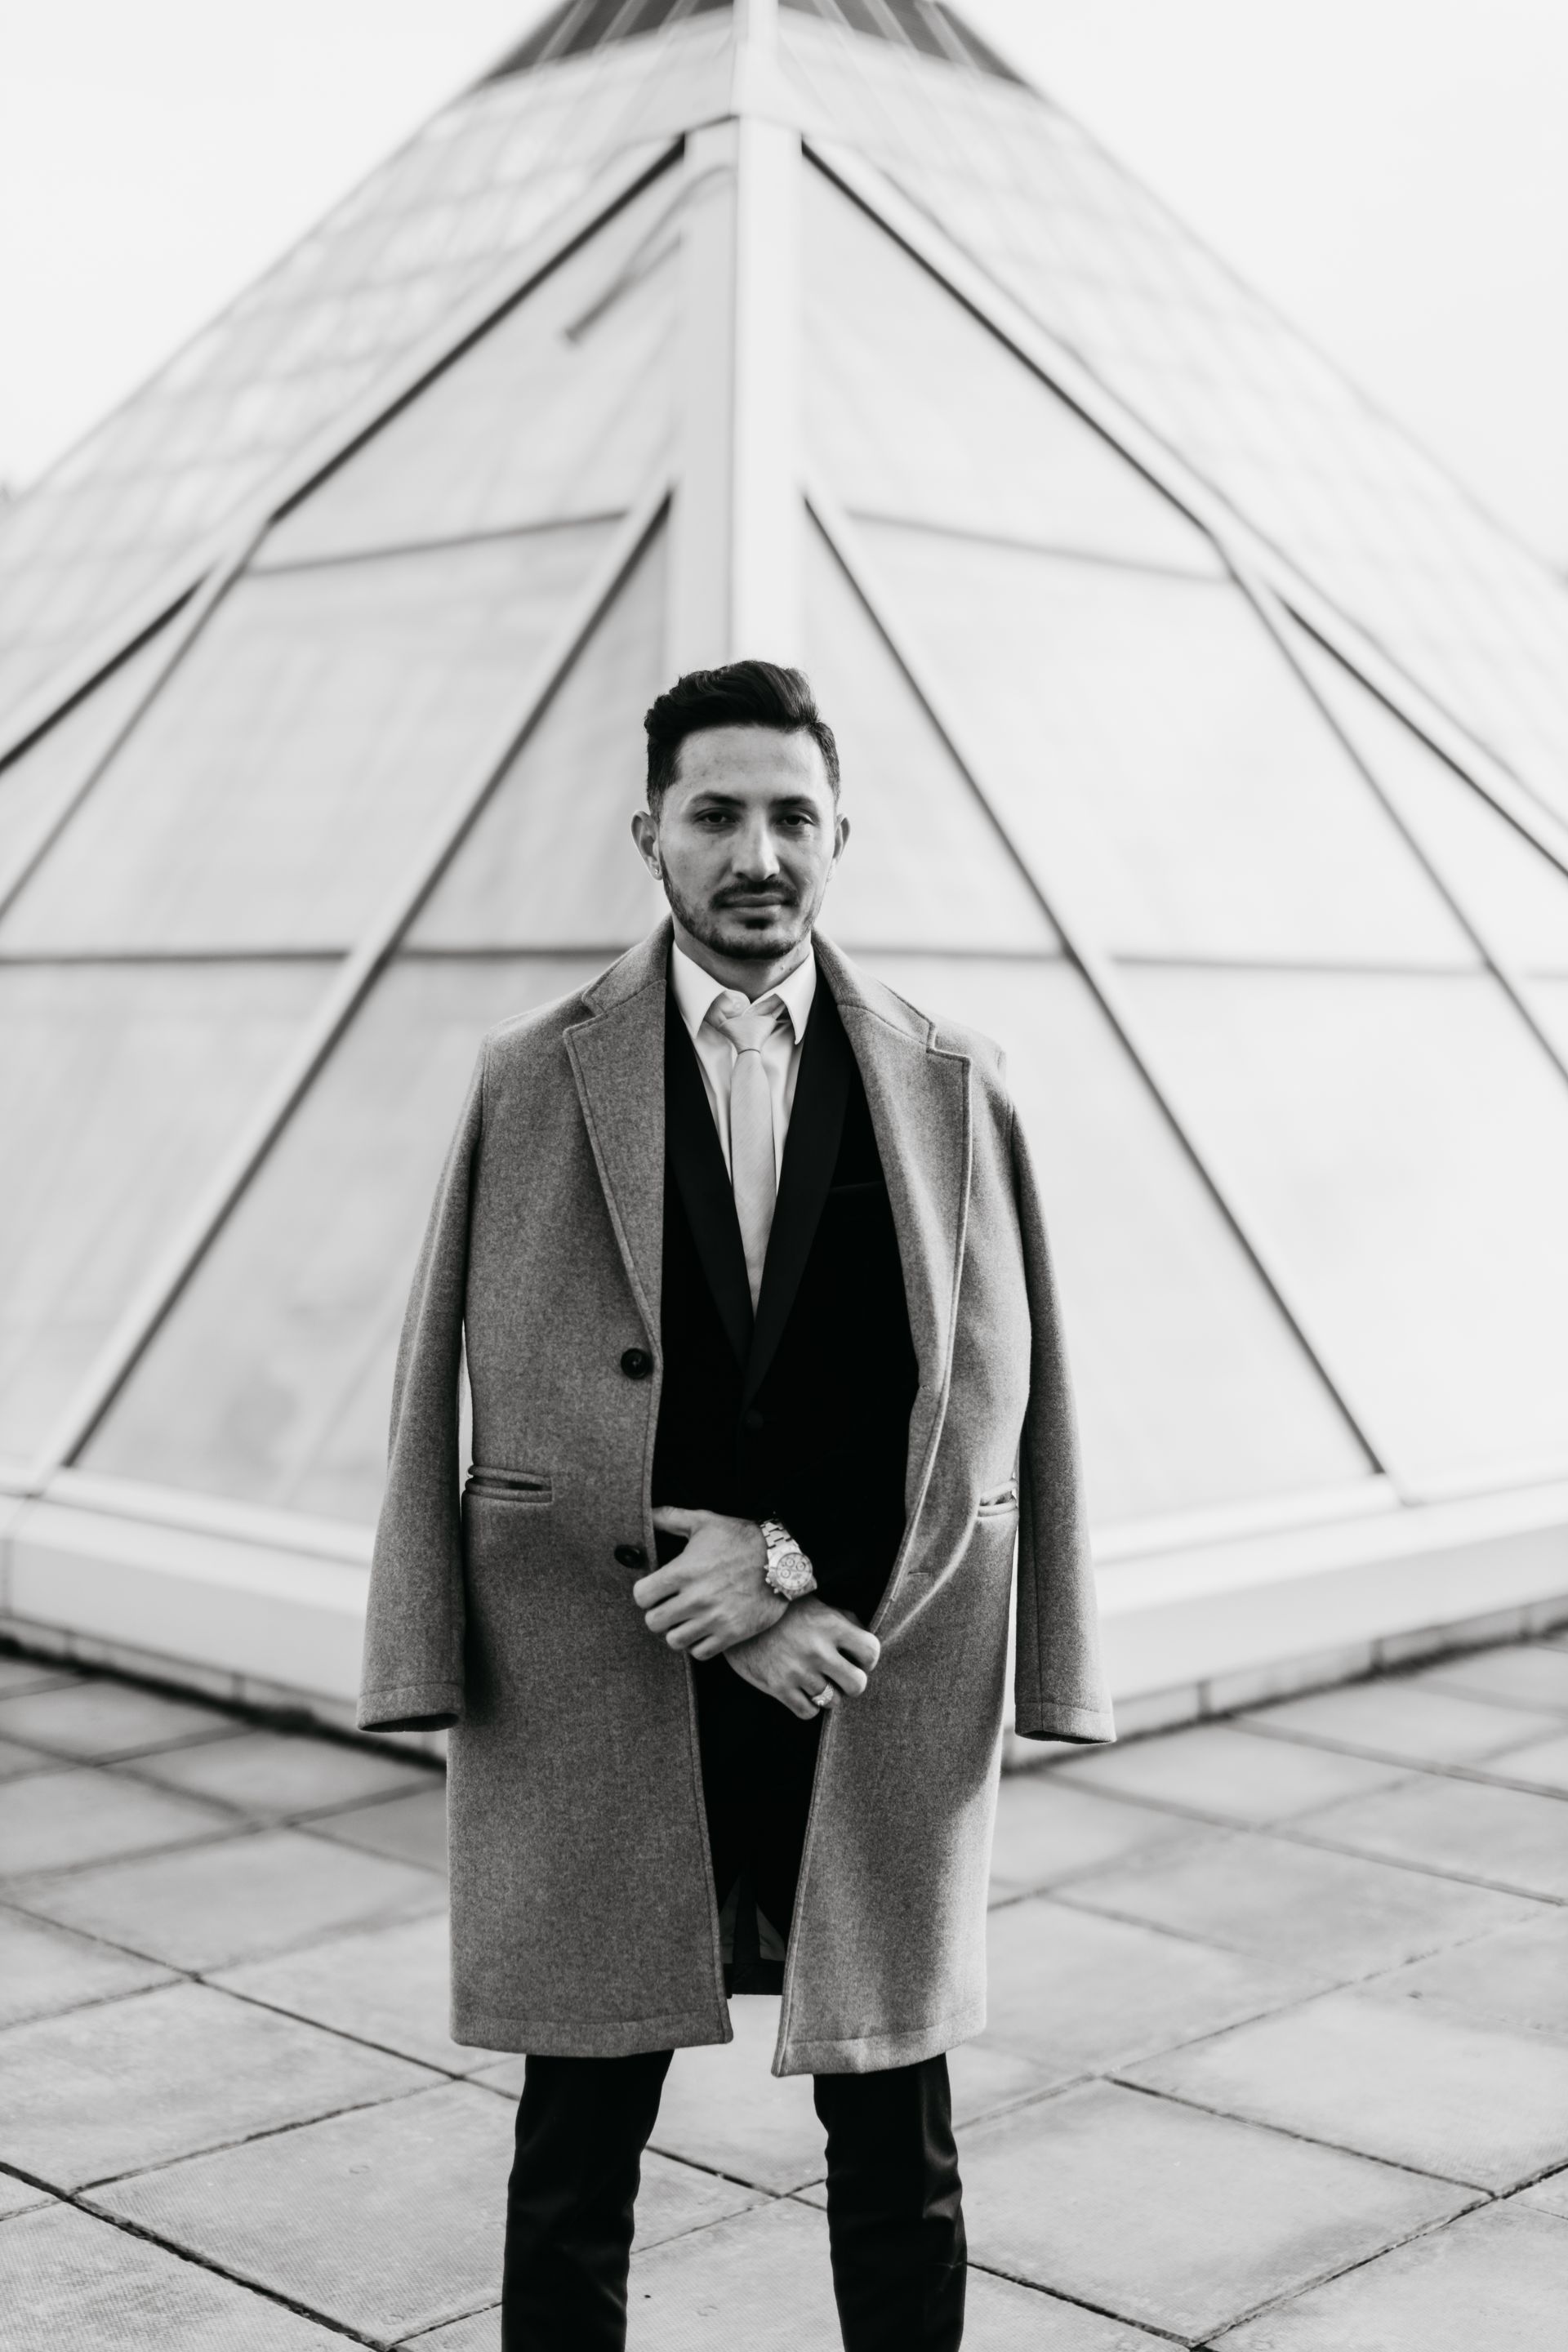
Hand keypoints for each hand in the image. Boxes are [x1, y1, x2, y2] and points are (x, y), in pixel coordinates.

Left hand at [633, 1507, 786, 1658]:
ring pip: (674, 1641)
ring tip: (685, 1619)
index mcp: (684, 1571)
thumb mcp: (705, 1521)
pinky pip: (699, 1653)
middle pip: (653, 1622)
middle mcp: (696, 1598)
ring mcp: (714, 1618)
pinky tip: (703, 1629)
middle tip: (669, 1606)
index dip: (645, 1593)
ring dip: (677, 1630)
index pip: (642, 1596)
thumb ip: (670, 1517)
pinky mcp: (731, 1634)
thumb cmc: (741, 1539)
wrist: (783, 1560)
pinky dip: (697, 1644)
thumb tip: (647, 1513)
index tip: (655, 1590)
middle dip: (658, 1613)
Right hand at [726, 1597, 880, 1720]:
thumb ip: (844, 1619)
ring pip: (833, 1702)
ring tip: (818, 1681)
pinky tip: (802, 1692)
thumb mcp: (815, 1604)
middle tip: (841, 1676)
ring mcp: (798, 1671)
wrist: (737, 1615)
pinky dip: (809, 1706)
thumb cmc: (782, 1610)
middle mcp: (817, 1649)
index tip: (858, 1659)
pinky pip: (808, 1713)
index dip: (868, 1659)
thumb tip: (865, 1639)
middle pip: (857, 1684)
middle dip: (852, 1683)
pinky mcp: (778, 1687)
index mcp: (830, 1624)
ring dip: (829, 1694)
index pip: (871, 1651)